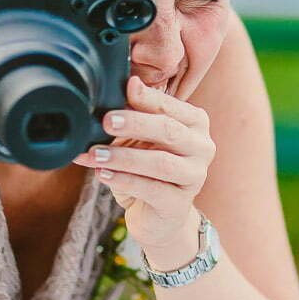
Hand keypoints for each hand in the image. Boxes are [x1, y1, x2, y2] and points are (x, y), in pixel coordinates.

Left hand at [72, 75, 215, 253]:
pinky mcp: (180, 204)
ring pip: (160, 163)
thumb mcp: (140, 138)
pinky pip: (152, 190)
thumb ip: (136, 112)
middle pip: (169, 130)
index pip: (170, 106)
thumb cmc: (147, 169)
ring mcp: (195, 177)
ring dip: (124, 157)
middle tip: (105, 121)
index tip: (120, 91)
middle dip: (135, 124)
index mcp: (195, 123)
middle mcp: (202, 147)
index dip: (145, 99)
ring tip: (96, 154)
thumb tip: (129, 83)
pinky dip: (125, 181)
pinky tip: (103, 175)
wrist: (157, 217)